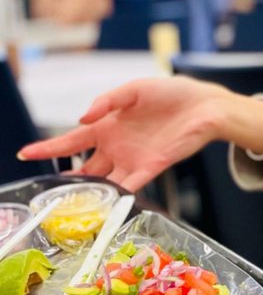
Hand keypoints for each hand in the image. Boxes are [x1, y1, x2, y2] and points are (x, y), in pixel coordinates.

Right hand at [18, 77, 262, 190]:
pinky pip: (132, 184)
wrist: (205, 106)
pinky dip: (119, 194)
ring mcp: (133, 158)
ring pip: (105, 181)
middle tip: (52, 194)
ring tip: (74, 205)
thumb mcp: (134, 89)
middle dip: (69, 181)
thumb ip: (107, 101)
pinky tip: (107, 204)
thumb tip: (83, 119)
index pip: (71, 141)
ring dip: (91, 193)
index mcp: (106, 126)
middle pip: (85, 168)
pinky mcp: (153, 166)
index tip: (26, 153)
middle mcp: (116, 146)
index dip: (48, 148)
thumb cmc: (171, 94)